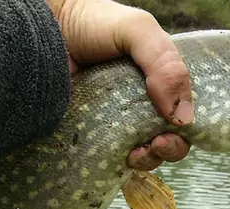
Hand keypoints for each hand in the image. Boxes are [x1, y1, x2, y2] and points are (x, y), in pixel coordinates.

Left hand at [46, 0, 192, 170]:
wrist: (44, 27)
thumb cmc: (92, 23)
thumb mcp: (137, 30)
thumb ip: (166, 65)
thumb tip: (184, 118)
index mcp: (161, 81)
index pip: (184, 114)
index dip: (185, 129)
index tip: (172, 132)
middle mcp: (141, 104)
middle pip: (167, 139)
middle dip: (169, 149)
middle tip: (156, 145)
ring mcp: (115, 122)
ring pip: (141, 153)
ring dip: (146, 160)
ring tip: (134, 154)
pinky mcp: (90, 134)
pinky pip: (108, 156)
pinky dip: (116, 163)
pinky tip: (115, 157)